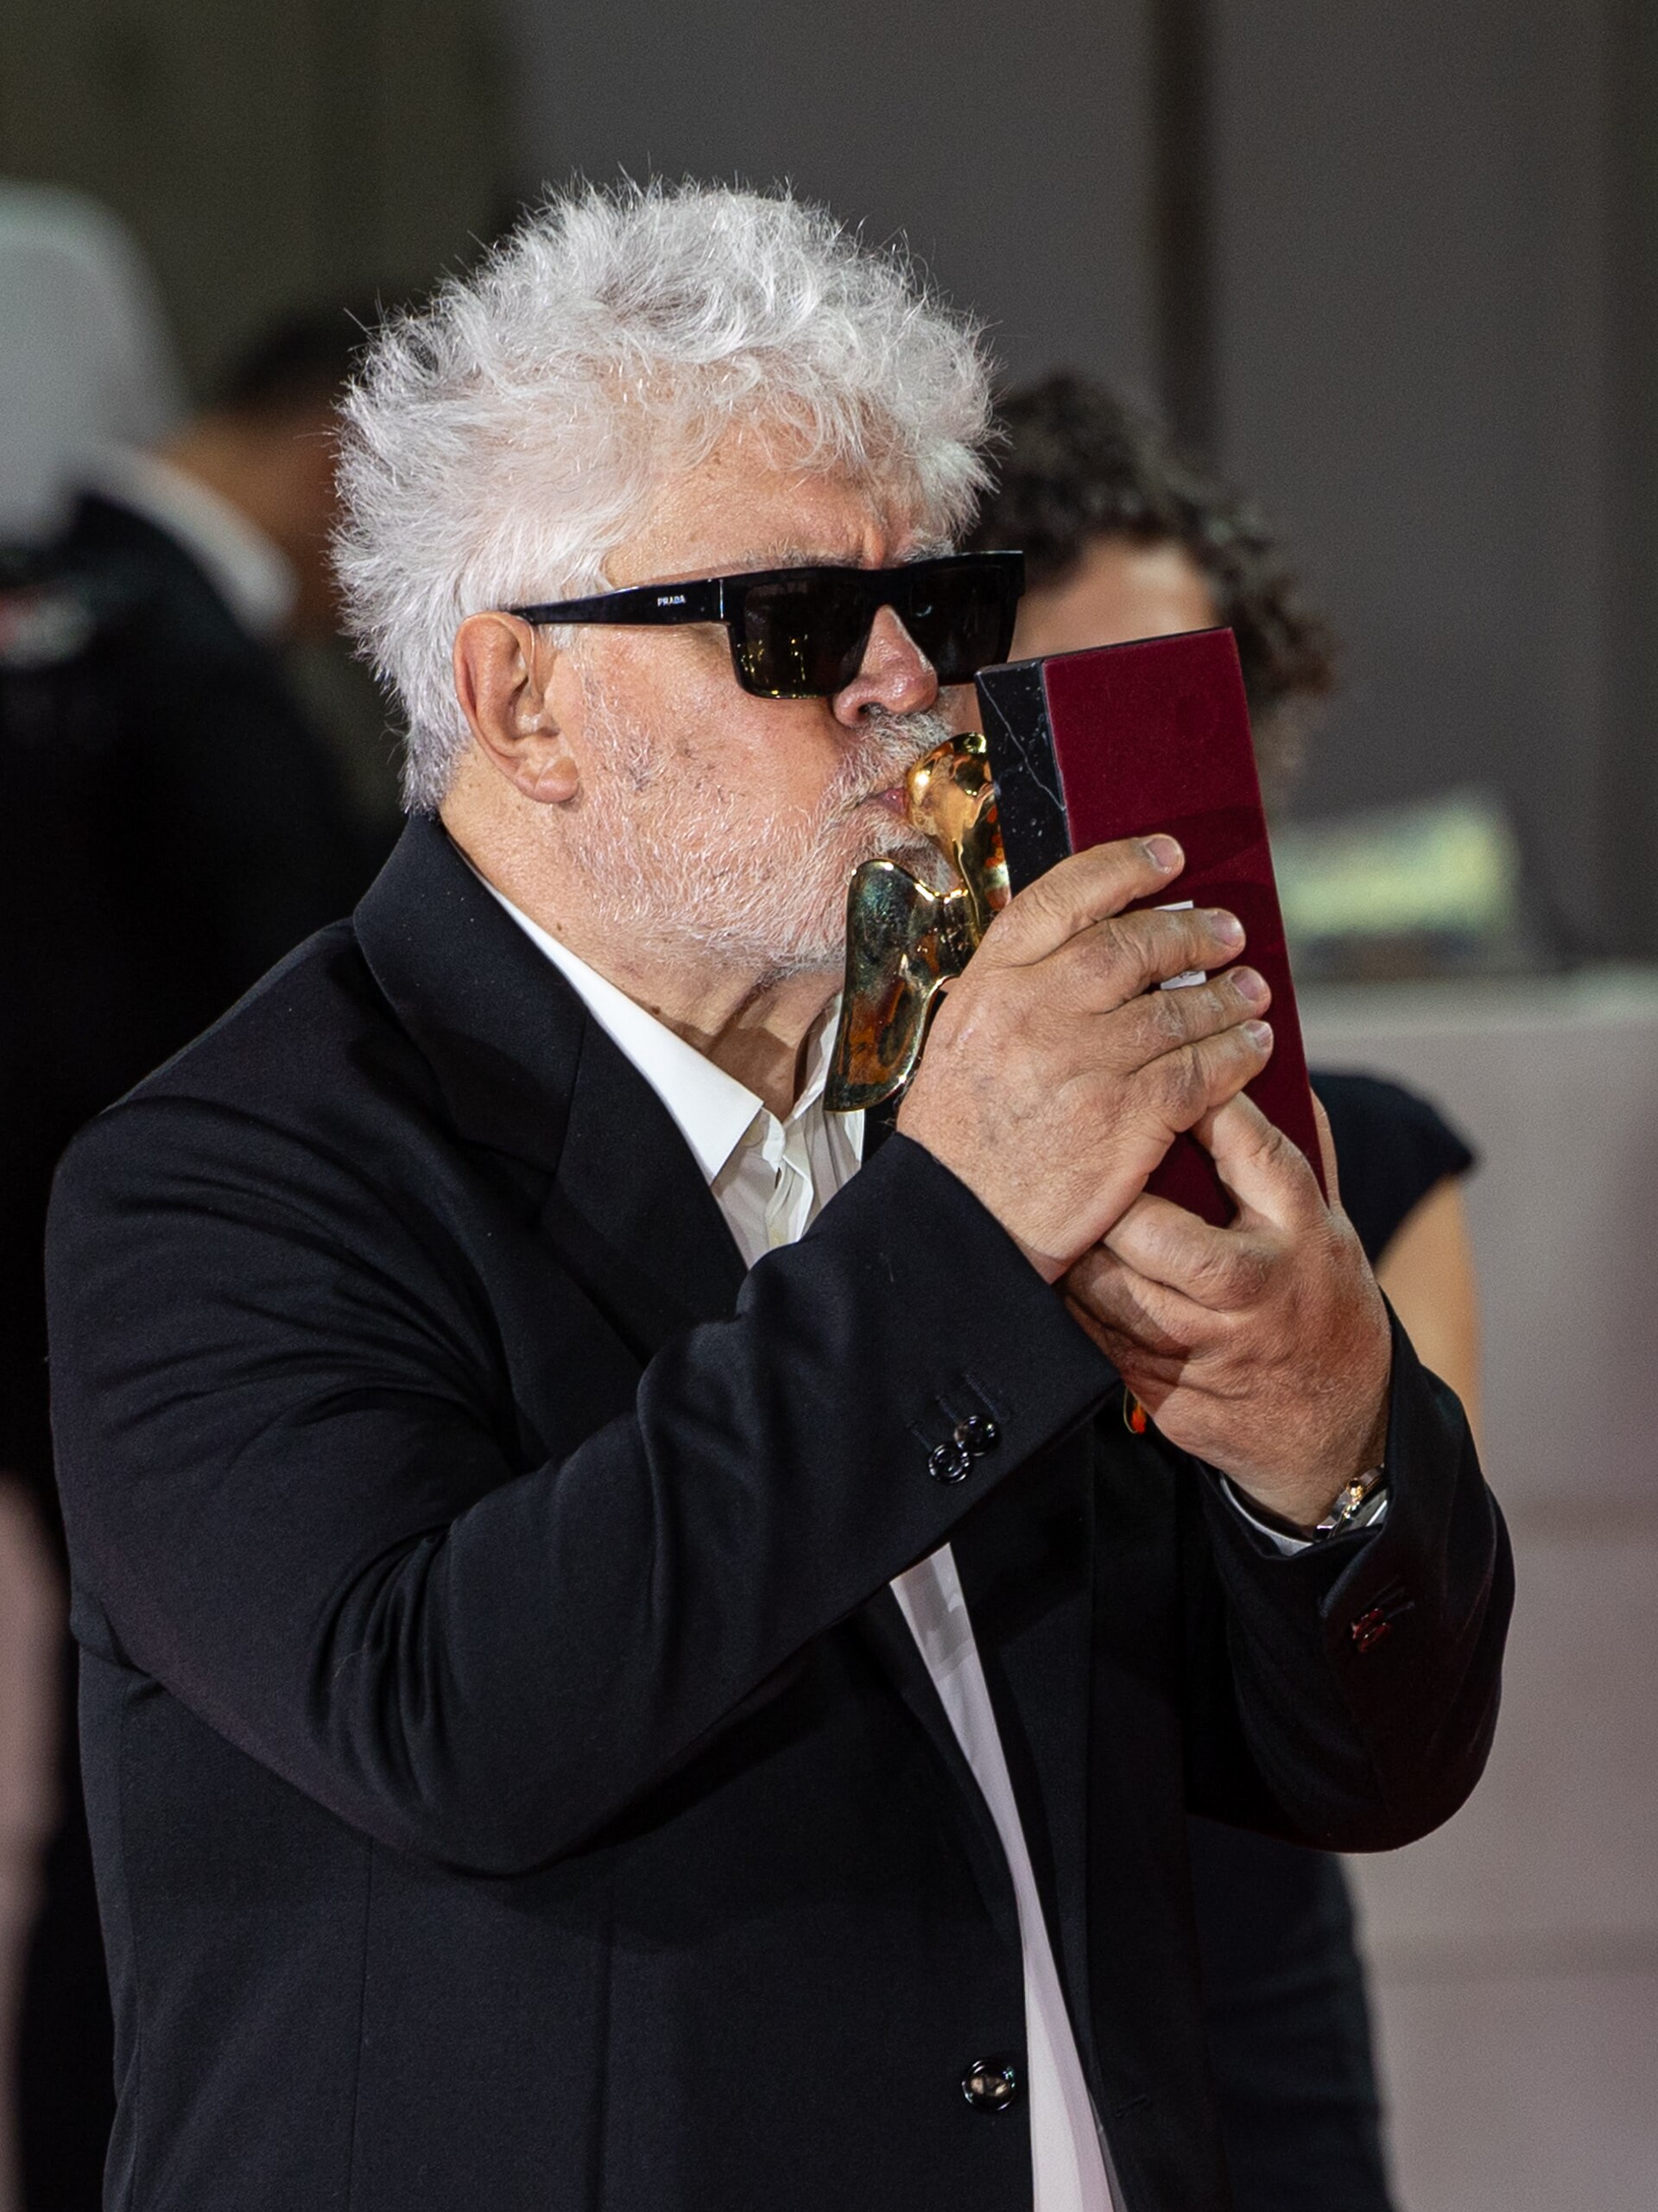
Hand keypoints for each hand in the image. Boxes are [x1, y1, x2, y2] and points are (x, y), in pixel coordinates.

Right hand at [897, 835, 1272, 1280]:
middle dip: (1190, 932)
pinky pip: (1201, 1071)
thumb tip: (1085, 946)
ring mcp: (1083, 1064)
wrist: (957, 1226)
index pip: (1061, 898)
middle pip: (1131, 946)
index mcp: (989, 987)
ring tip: (1251, 990)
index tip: (1167, 857)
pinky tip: (1252, 1048)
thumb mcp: (962, 1044)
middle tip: (1225, 931)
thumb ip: (1015, 993)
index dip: (1123, 867)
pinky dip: (1236, 1054)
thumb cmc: (961, 1139)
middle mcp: (1035, 1013)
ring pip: (1177, 1009)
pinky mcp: (1127, 1119)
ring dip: (1226, 996)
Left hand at [1061, 1093, 1391, 1527]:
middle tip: (1083, 1170)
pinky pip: (1099, 1338)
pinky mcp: (1169, 1393)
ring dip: (1079, 1255)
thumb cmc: (1321, 1303)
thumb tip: (1260, 1064)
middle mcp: (1258, 1291)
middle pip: (1160, 1233)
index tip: (1161, 1078)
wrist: (1337, 1429)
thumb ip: (1291, 1155)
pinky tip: (1064, 1277)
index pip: (1253, 1151)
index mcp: (1304, 1233)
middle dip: (1113, 1201)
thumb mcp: (1329, 1227)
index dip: (1201, 1107)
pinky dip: (1075, 1305)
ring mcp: (1211, 1349)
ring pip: (1114, 1291)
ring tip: (1060, 1222)